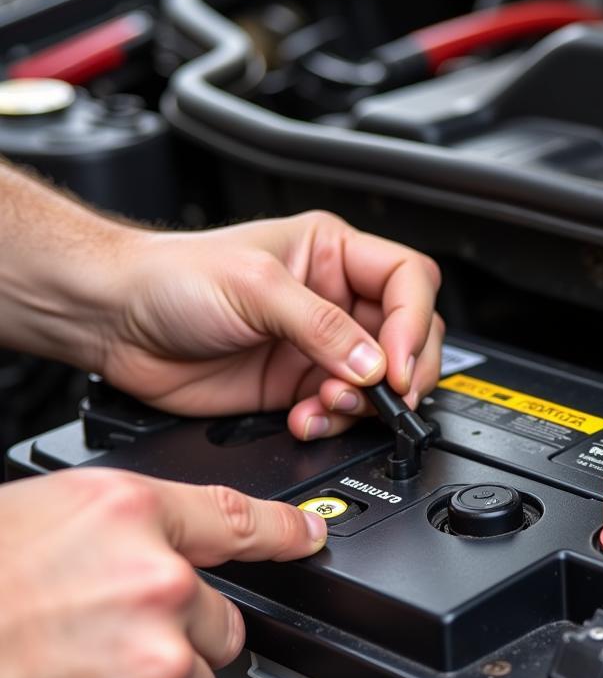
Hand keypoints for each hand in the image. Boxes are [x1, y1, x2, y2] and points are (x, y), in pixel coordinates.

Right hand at [0, 468, 327, 677]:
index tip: (308, 538)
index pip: (240, 520)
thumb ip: (140, 522)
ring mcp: (148, 673)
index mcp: (132, 523)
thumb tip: (194, 539)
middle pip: (224, 628)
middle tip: (107, 637)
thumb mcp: (53, 515)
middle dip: (182, 637)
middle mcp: (154, 592)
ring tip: (80, 677)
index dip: (284, 531)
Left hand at [100, 211, 443, 439]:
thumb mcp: (256, 286)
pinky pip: (340, 411)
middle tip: (386, 395)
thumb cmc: (170, 277)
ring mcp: (317, 347)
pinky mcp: (296, 386)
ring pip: (379, 381)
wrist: (114, 321)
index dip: (412, 322)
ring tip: (329, 404)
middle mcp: (334, 300)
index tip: (394, 362)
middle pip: (406, 335)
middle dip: (402, 371)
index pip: (407, 281)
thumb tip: (374, 366)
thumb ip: (321, 327)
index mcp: (333, 254)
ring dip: (364, 403)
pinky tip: (305, 418)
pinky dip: (332, 422)